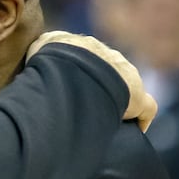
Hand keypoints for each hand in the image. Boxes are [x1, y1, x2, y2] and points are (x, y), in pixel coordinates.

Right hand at [27, 31, 157, 131]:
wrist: (72, 69)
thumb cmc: (50, 60)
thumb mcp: (38, 50)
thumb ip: (40, 54)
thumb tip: (32, 63)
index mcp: (87, 47)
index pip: (89, 59)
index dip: (81, 74)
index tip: (73, 87)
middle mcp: (110, 57)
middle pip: (110, 73)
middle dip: (101, 87)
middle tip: (86, 106)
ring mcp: (127, 76)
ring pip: (127, 89)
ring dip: (118, 102)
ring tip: (103, 120)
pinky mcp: (138, 97)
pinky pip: (147, 108)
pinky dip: (141, 120)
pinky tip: (133, 131)